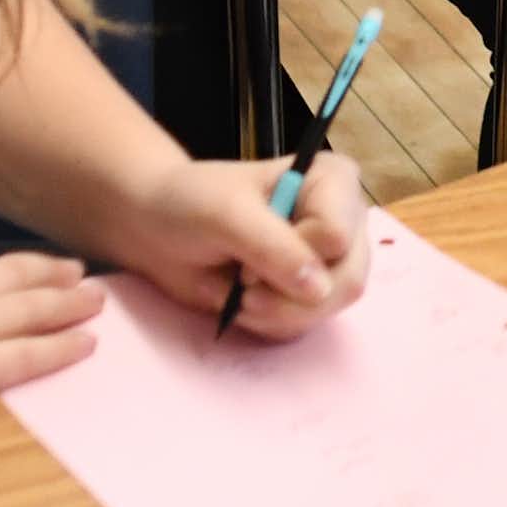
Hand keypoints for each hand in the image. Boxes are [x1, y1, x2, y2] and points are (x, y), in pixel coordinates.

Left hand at [118, 155, 371, 340]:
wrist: (159, 229)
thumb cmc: (192, 204)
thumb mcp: (228, 216)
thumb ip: (274, 248)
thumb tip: (321, 290)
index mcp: (334, 182)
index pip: (338, 236)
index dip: (293, 253)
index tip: (248, 249)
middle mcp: (344, 219)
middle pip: (347, 278)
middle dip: (287, 296)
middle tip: (243, 285)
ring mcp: (330, 260)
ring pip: (329, 308)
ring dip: (275, 312)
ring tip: (239, 292)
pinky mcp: (310, 292)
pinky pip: (306, 325)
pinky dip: (269, 323)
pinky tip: (244, 302)